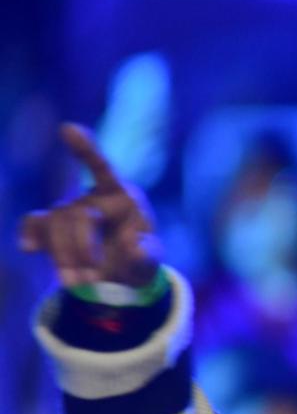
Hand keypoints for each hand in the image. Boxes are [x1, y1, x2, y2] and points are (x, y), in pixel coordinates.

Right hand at [18, 123, 159, 287]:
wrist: (122, 274)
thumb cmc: (140, 258)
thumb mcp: (151, 259)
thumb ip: (146, 253)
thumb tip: (131, 245)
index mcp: (121, 196)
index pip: (102, 169)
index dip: (85, 149)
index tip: (67, 128)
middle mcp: (91, 197)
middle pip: (76, 214)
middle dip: (81, 248)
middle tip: (92, 278)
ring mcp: (69, 210)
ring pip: (54, 224)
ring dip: (62, 256)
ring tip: (77, 284)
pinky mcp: (51, 226)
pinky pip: (34, 224)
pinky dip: (29, 235)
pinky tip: (29, 249)